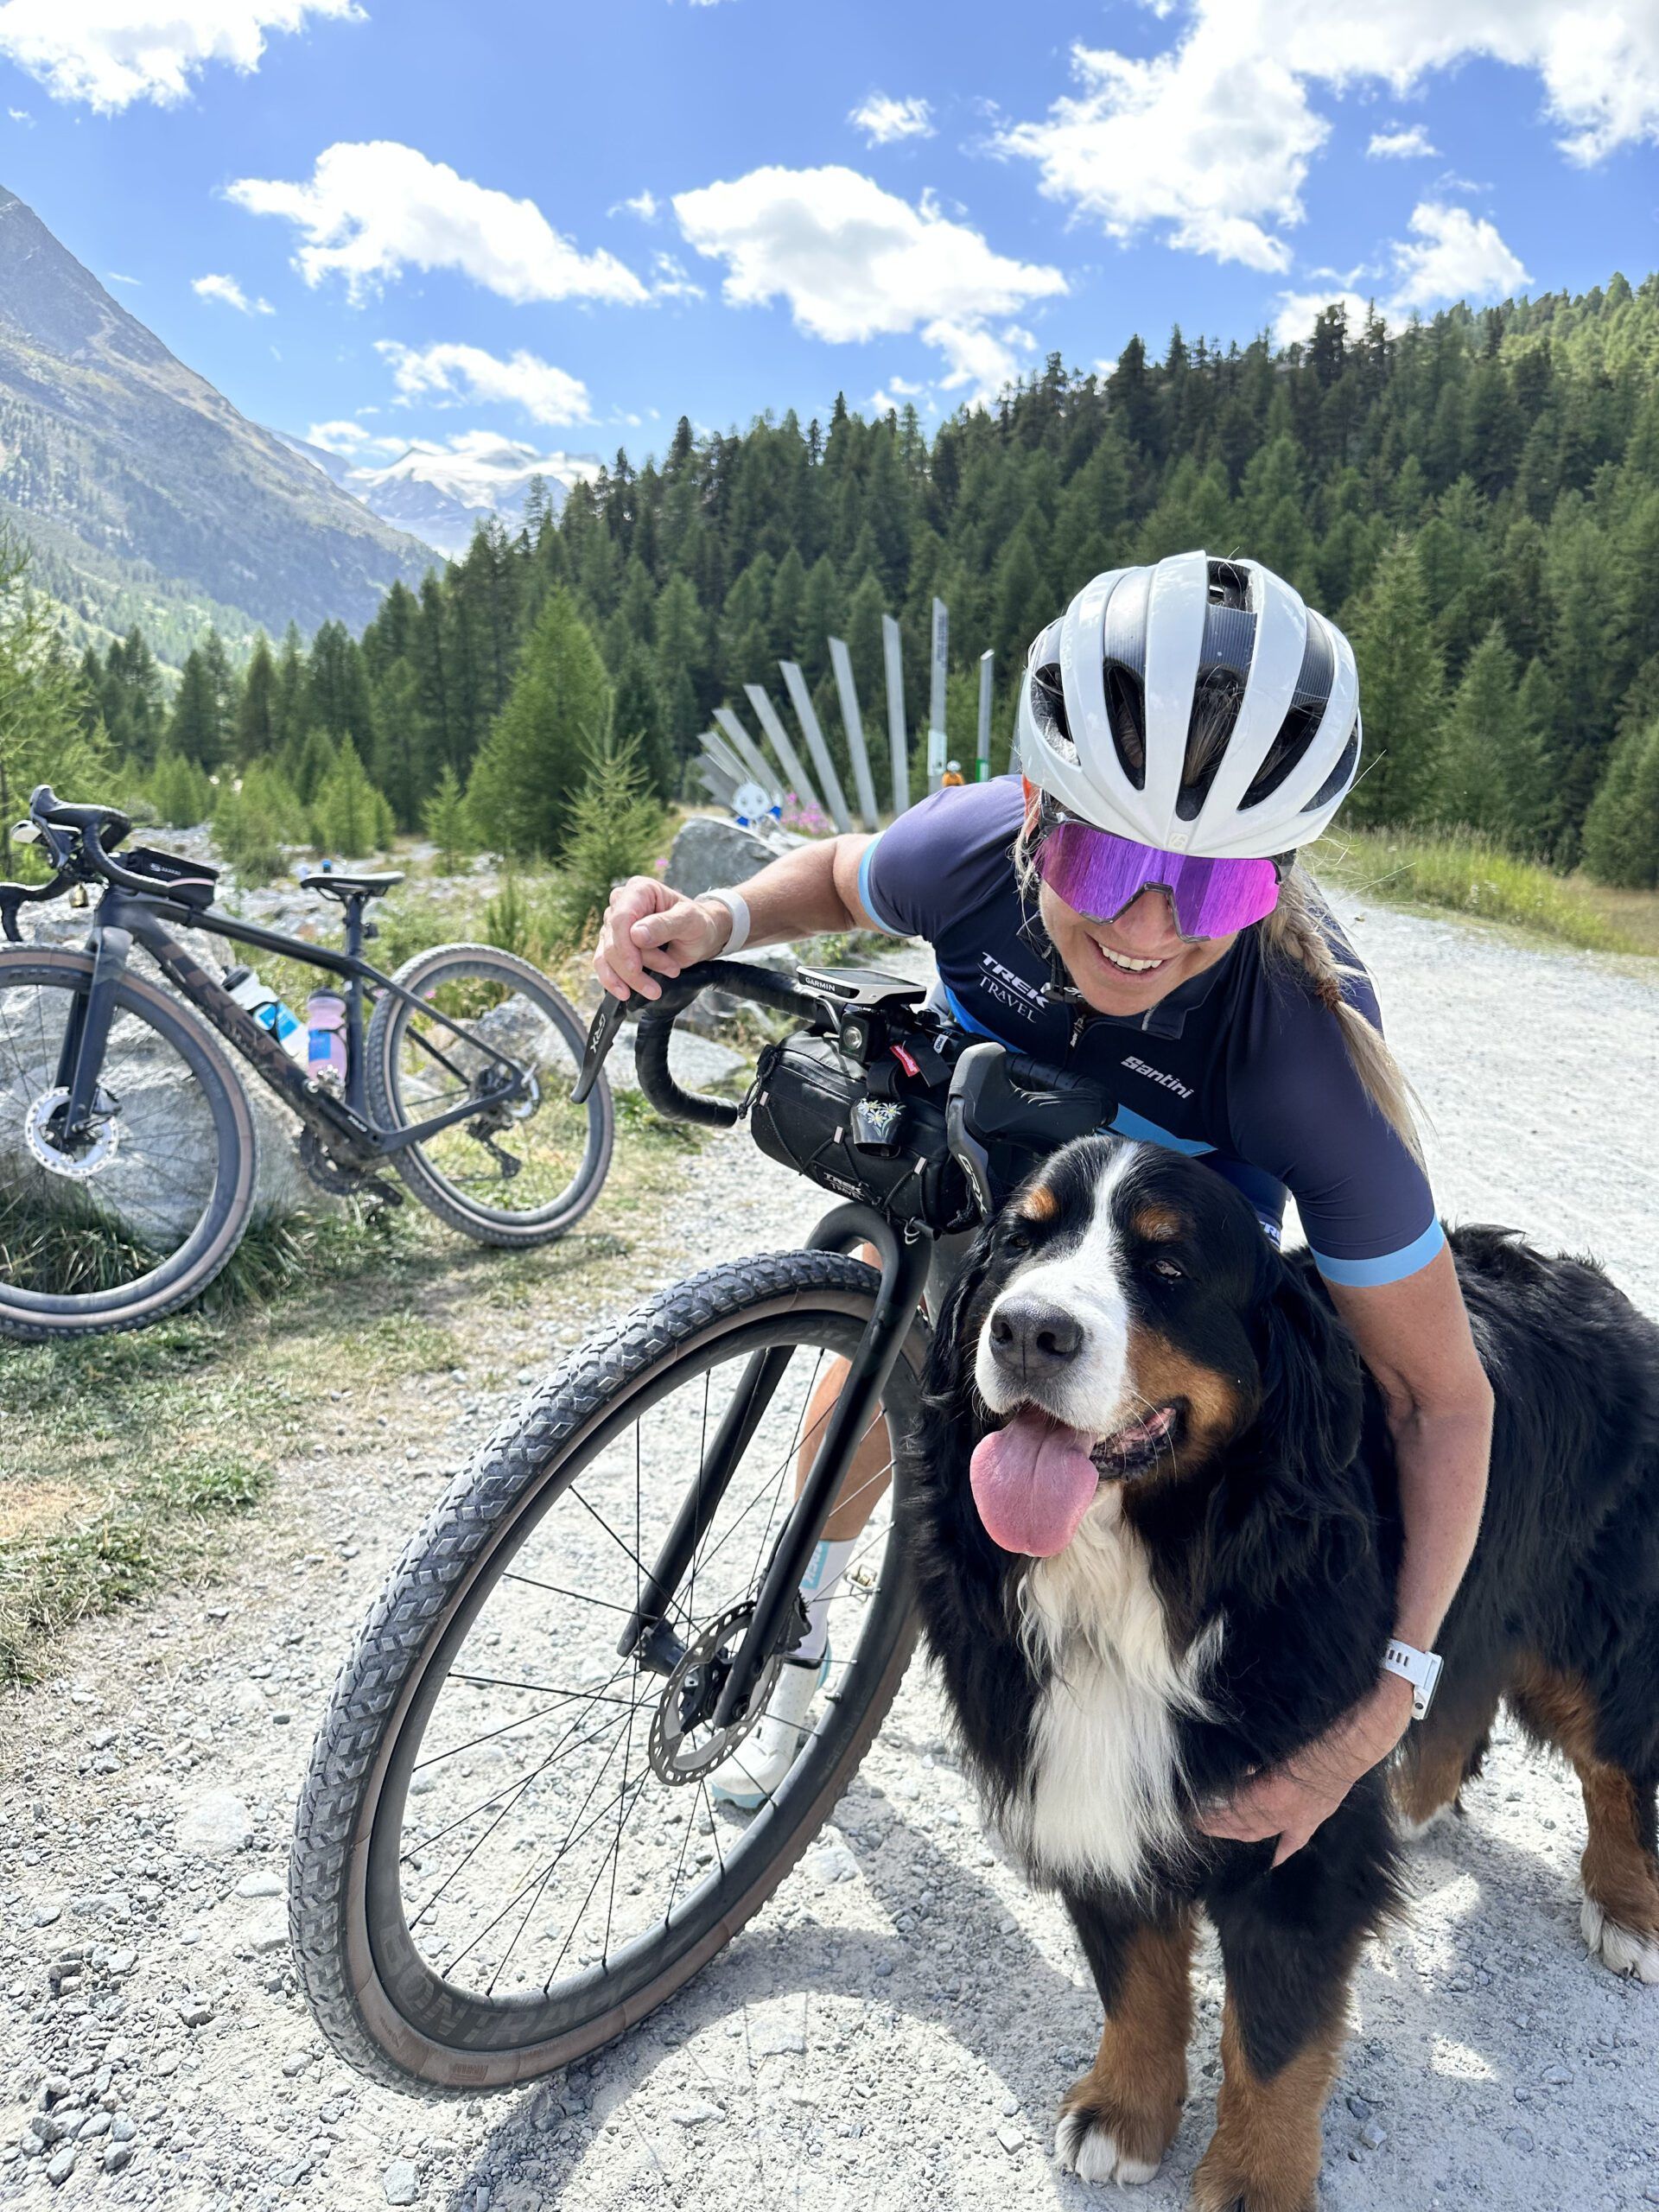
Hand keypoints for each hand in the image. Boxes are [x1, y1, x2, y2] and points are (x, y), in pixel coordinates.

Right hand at [593, 878, 730, 1002]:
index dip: (625, 945)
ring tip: (654, 989)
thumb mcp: (690, 922)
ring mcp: (614, 924)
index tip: (635, 967)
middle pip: (613, 940)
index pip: (621, 918)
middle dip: (634, 966)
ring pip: (607, 955)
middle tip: (669, 973)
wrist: (701, 936)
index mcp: (640, 890)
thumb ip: (664, 925)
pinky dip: (614, 981)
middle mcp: (622, 903)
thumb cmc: (698, 924)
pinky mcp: (612, 943)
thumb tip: (635, 934)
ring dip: (628, 977)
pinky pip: (603, 964)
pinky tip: (626, 993)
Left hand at [1196, 1673, 1413, 1866]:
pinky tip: (1273, 1860)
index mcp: (1272, 1795)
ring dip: (1240, 1833)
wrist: (1359, 1732)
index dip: (1209, 1814)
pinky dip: (1283, 1849)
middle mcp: (1286, 1813)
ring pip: (1265, 1833)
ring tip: (1219, 1830)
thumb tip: (1231, 1770)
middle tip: (1196, 1822)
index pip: (1232, 1811)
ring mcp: (1304, 1817)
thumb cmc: (1315, 1727)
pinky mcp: (1318, 1813)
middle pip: (1244, 1827)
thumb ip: (1248, 1761)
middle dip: (1219, 1826)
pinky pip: (1297, 1838)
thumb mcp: (1273, 1743)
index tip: (1187, 1811)